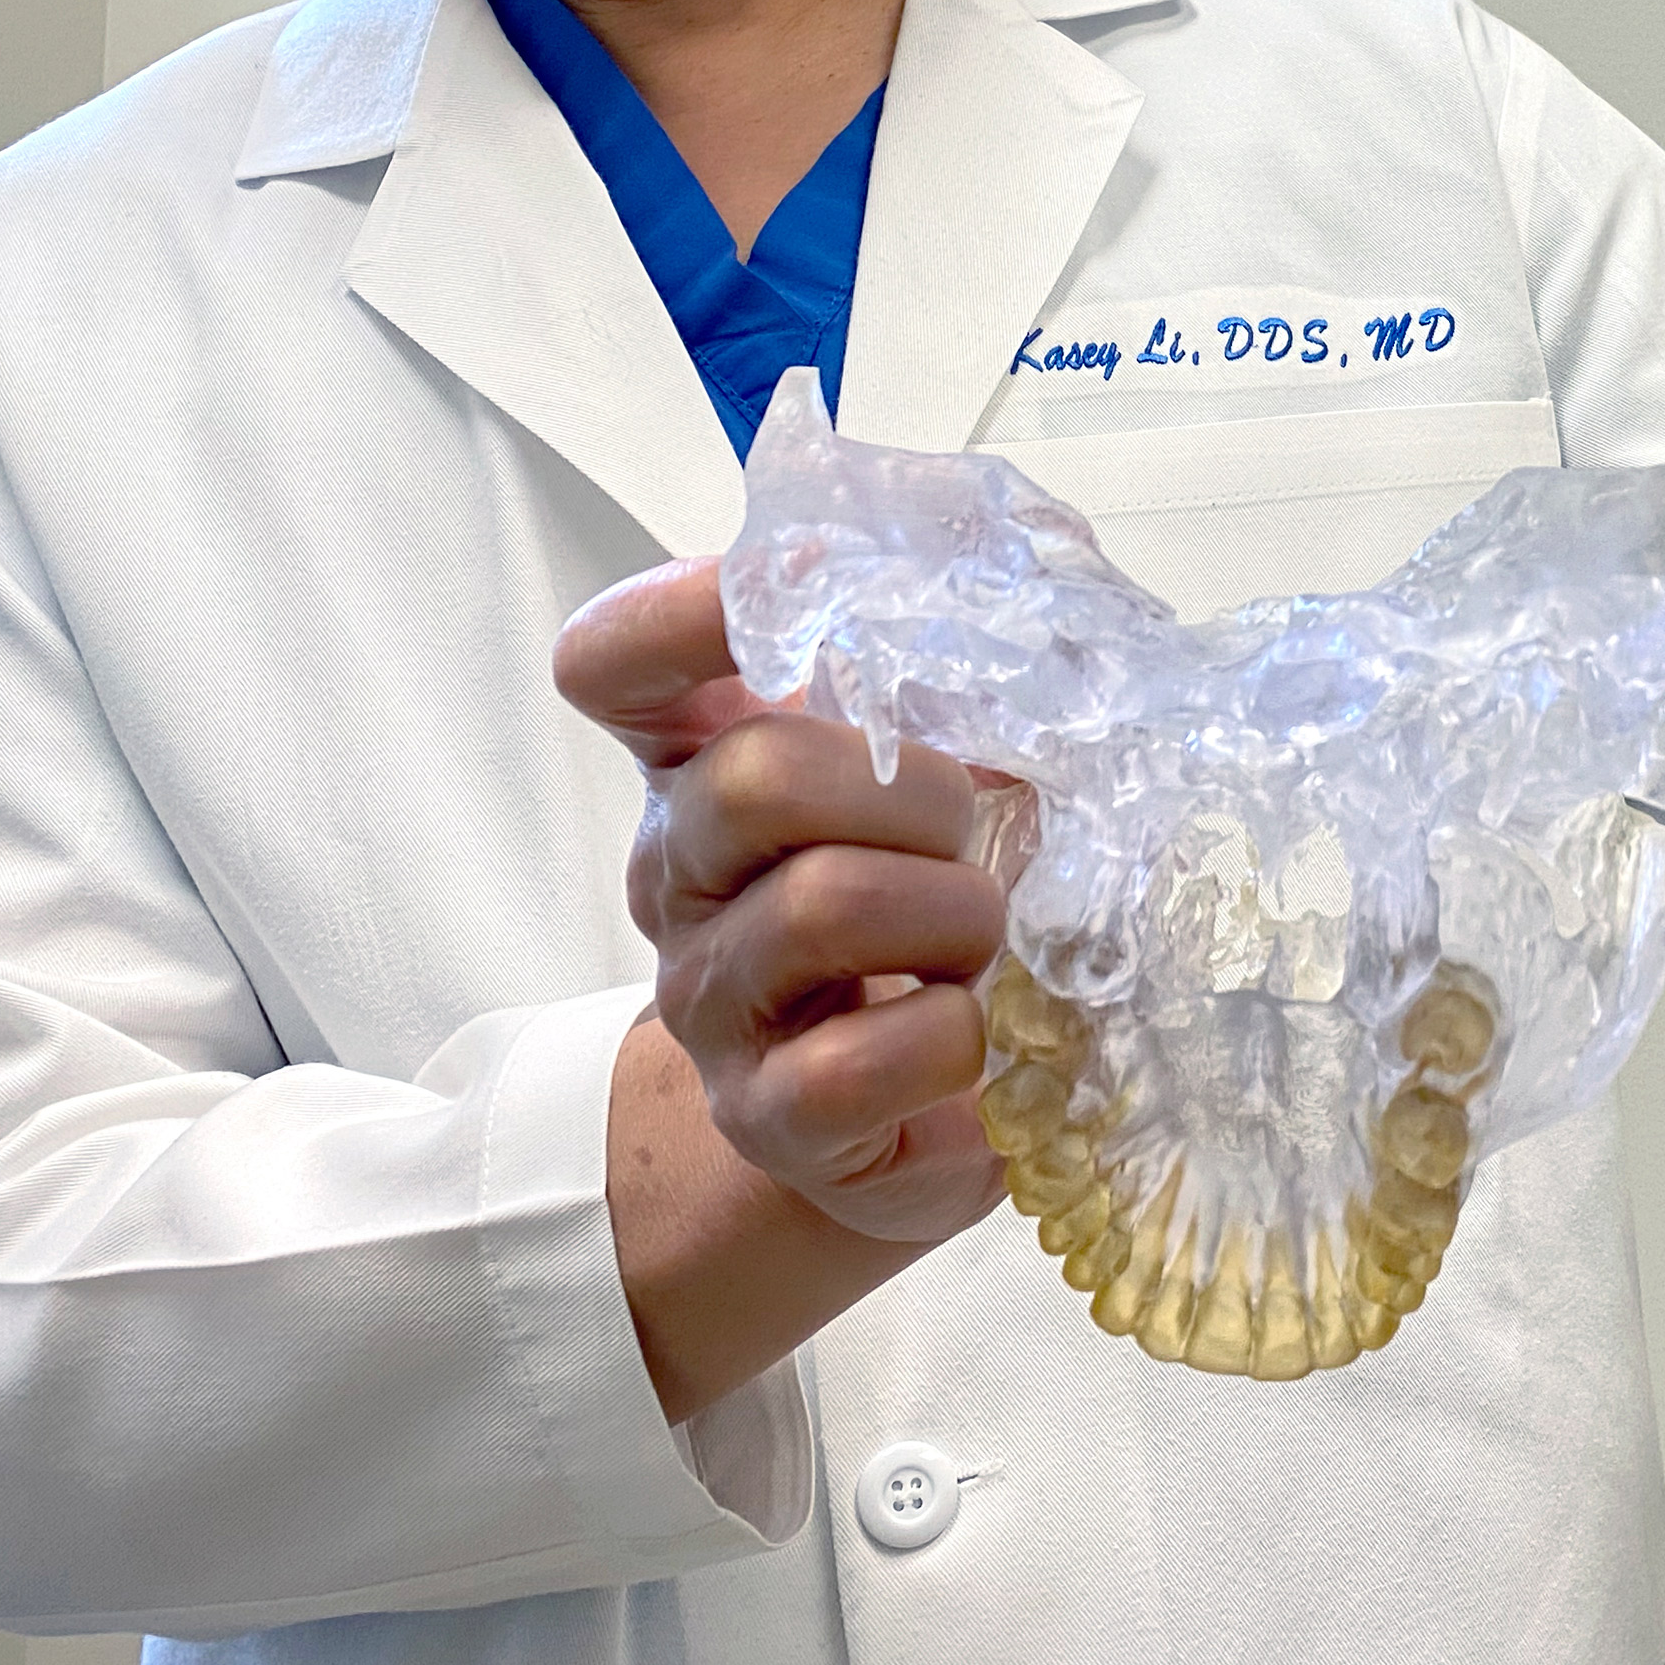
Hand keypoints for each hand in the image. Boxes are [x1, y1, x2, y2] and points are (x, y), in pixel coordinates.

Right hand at [557, 556, 1005, 1414]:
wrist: (918, 1104)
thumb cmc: (935, 900)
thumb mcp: (953, 759)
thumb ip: (978, 648)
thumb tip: (1049, 545)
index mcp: (705, 760)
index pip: (615, 662)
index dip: (680, 608)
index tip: (792, 589)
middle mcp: (681, 873)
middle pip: (748, 776)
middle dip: (909, 787)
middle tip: (975, 825)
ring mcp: (712, 1002)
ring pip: (818, 907)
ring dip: (954, 909)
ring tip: (985, 931)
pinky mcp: (770, 1119)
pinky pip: (856, 1061)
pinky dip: (952, 1034)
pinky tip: (971, 1029)